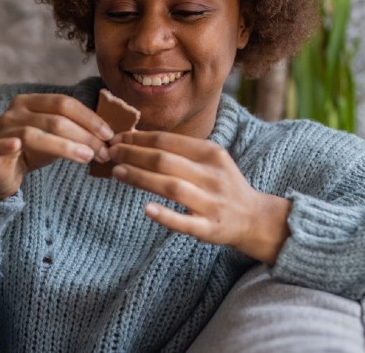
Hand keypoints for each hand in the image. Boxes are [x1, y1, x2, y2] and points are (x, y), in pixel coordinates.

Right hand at [0, 94, 115, 199]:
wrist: (2, 173)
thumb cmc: (33, 152)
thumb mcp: (56, 138)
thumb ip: (77, 133)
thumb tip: (109, 138)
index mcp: (31, 102)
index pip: (64, 103)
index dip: (89, 118)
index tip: (109, 135)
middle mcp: (14, 111)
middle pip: (54, 118)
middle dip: (83, 135)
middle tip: (103, 152)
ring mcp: (1, 129)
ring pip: (34, 134)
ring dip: (64, 146)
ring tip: (87, 157)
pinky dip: (6, 144)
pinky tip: (18, 145)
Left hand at [108, 131, 291, 263]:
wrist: (255, 218)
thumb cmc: (223, 185)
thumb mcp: (210, 160)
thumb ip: (181, 150)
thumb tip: (138, 139)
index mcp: (211, 154)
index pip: (167, 141)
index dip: (138, 138)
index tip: (116, 138)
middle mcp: (212, 176)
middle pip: (165, 161)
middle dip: (132, 154)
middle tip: (109, 153)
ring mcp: (211, 203)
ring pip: (171, 187)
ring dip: (141, 178)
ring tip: (117, 172)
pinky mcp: (210, 228)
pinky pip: (185, 222)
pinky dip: (166, 215)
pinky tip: (147, 209)